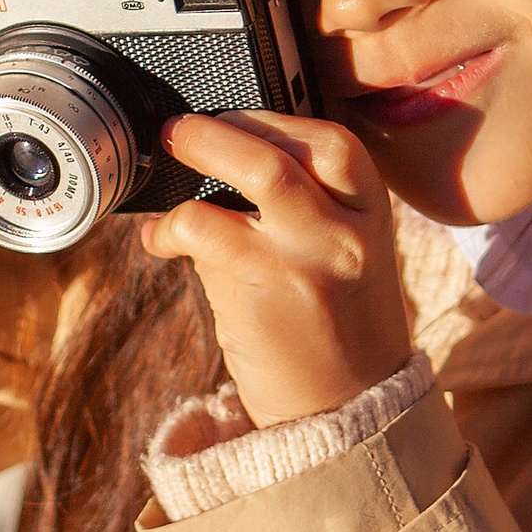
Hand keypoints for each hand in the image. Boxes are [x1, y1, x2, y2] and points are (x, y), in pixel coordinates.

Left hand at [144, 113, 412, 428]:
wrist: (348, 412)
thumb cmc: (333, 328)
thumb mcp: (345, 256)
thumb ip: (306, 209)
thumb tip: (222, 162)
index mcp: (372, 214)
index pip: (333, 143)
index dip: (274, 120)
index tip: (235, 120)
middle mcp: (348, 231)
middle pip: (288, 150)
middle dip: (221, 128)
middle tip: (179, 128)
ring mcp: (310, 259)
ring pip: (257, 176)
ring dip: (198, 157)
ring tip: (164, 164)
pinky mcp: (267, 292)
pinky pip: (207, 233)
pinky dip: (170, 228)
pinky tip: (160, 241)